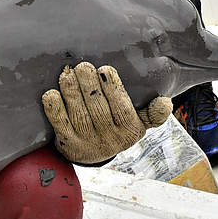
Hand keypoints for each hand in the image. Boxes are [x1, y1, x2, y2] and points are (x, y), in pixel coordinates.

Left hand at [42, 62, 171, 164]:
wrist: (95, 152)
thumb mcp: (140, 122)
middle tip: (82, 66)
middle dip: (89, 86)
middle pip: (98, 110)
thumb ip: (153, 113)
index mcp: (129, 130)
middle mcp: (109, 139)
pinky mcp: (68, 145)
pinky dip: (54, 110)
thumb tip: (166, 103)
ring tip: (67, 75)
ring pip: (79, 116)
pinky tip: (51, 94)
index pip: (122, 108)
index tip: (105, 69)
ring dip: (71, 93)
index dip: (113, 88)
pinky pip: (60, 126)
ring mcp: (87, 142)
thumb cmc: (118, 125)